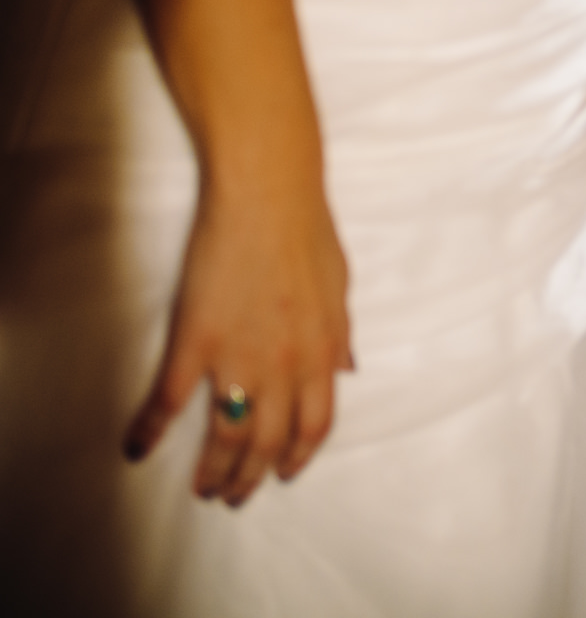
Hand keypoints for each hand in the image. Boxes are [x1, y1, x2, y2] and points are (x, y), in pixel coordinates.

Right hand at [125, 179, 352, 505]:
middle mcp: (286, 365)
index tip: (285, 471)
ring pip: (227, 436)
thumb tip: (346, 367)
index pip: (316, 424)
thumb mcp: (340, 288)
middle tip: (235, 495)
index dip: (299, 455)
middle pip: (269, 441)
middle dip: (253, 477)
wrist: (268, 194)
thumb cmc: (307, 232)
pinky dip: (151, 431)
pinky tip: (137, 449)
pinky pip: (170, 401)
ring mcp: (240, 356)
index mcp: (323, 351)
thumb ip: (339, 335)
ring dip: (213, 470)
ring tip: (201, 488)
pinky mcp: (196, 340)